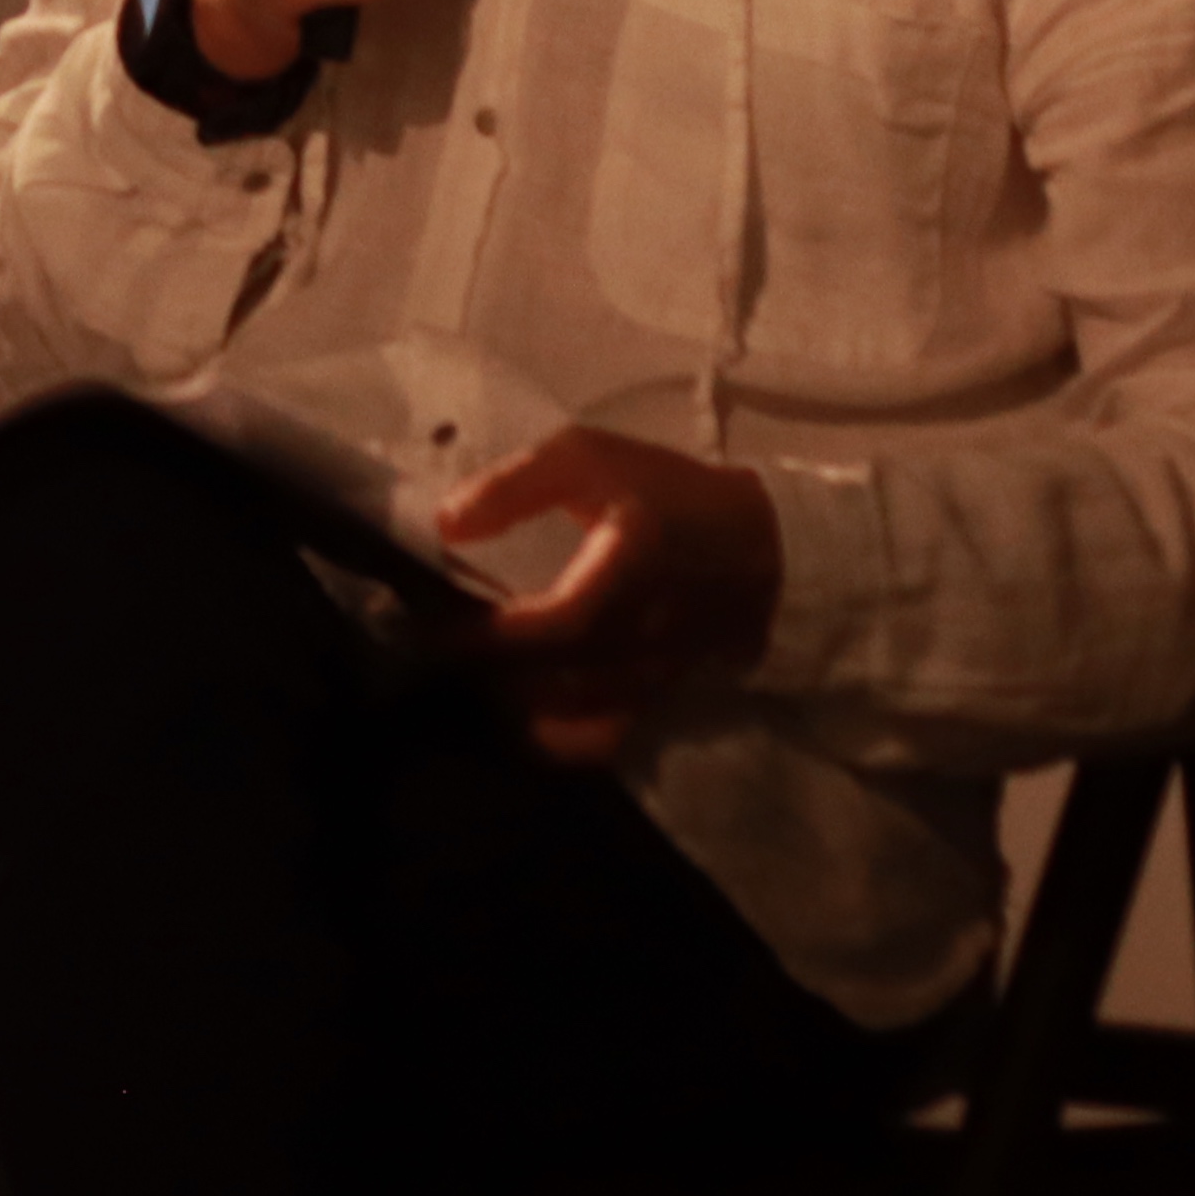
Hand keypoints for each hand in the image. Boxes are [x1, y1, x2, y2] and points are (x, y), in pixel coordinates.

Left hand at [443, 426, 783, 764]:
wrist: (764, 545)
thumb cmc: (668, 494)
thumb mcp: (587, 458)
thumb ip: (514, 487)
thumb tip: (446, 526)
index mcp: (629, 576)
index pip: (555, 628)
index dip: (488, 637)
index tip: (431, 626)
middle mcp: (644, 640)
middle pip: (556, 683)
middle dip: (486, 673)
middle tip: (432, 651)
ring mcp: (653, 678)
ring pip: (575, 719)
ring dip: (513, 707)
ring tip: (464, 678)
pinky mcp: (656, 697)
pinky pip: (600, 737)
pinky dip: (553, 737)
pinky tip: (515, 717)